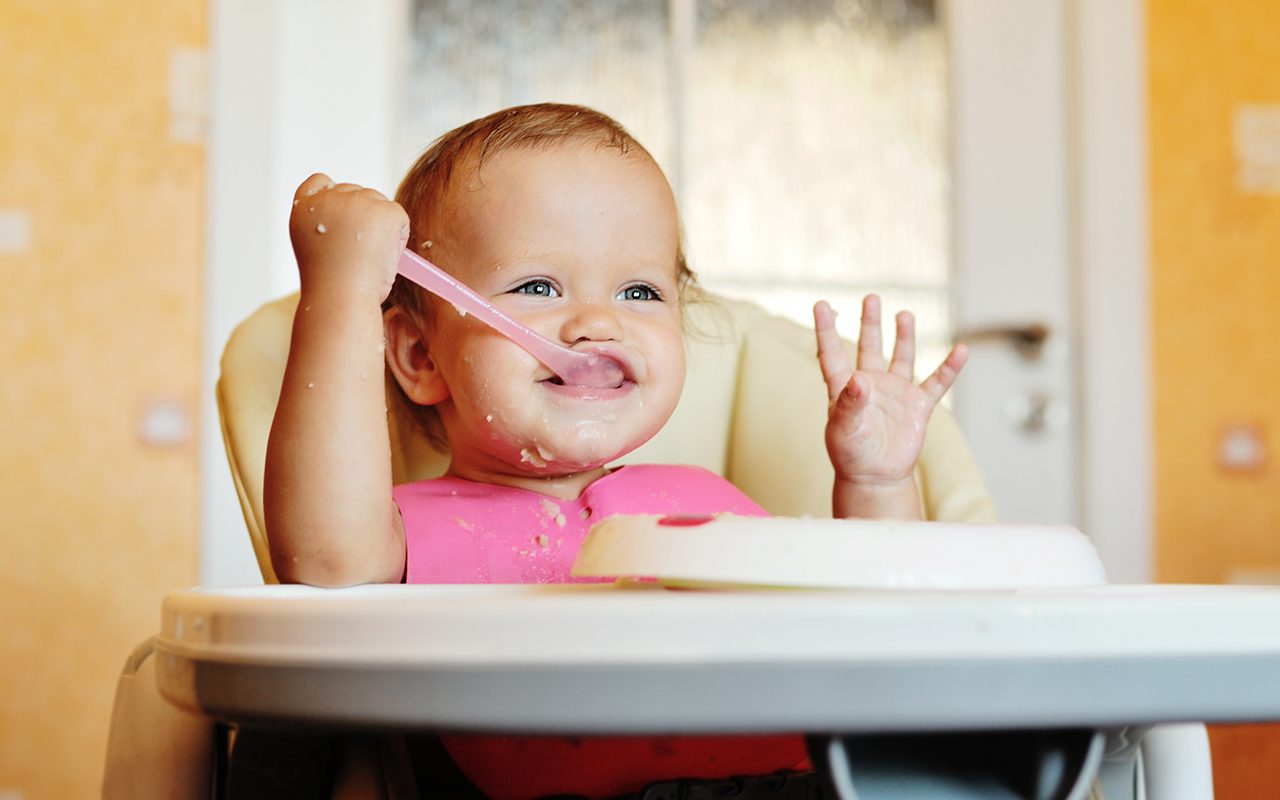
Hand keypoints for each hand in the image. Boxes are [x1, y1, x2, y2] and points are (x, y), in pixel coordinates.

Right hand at [289, 173, 409, 303]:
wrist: (339, 300)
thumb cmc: (330, 287)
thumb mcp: (318, 249)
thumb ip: (329, 225)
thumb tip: (359, 219)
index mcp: (303, 209)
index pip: (320, 182)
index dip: (334, 195)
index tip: (342, 216)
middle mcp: (327, 199)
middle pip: (357, 193)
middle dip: (364, 218)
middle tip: (357, 254)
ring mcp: (356, 201)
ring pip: (379, 204)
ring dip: (381, 228)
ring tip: (366, 258)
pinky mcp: (384, 210)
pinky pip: (398, 218)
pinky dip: (397, 238)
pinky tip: (381, 257)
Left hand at [814, 295, 967, 488]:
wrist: (876, 479)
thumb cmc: (851, 456)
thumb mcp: (843, 430)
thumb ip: (849, 404)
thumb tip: (858, 378)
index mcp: (844, 389)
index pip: (832, 353)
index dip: (826, 330)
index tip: (821, 304)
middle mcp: (870, 385)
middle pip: (868, 347)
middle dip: (870, 323)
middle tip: (871, 298)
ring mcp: (895, 394)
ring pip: (901, 358)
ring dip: (903, 336)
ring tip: (904, 314)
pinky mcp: (917, 407)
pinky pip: (937, 383)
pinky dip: (949, 367)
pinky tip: (961, 350)